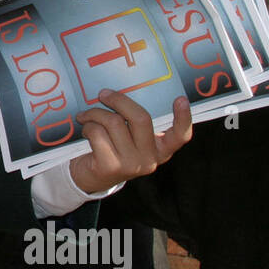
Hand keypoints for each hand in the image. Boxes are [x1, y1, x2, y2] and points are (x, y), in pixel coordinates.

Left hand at [69, 91, 192, 192]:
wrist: (89, 176)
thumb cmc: (111, 148)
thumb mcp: (129, 137)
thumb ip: (133, 121)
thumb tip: (119, 92)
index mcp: (160, 149)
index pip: (180, 136)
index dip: (183, 118)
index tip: (181, 99)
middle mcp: (150, 159)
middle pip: (140, 118)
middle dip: (118, 100)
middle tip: (103, 94)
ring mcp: (131, 164)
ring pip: (114, 122)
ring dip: (95, 114)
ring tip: (87, 117)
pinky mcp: (110, 166)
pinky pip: (97, 133)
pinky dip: (87, 126)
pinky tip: (85, 130)